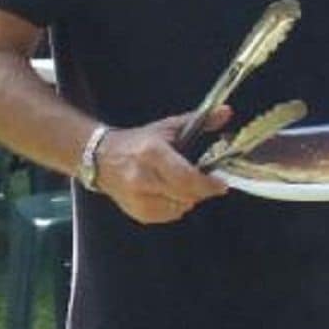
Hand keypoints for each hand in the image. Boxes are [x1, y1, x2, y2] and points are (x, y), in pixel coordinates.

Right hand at [97, 111, 230, 225]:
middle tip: (206, 183)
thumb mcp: (168, 127)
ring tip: (181, 184)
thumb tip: (227, 112)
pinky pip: (169, 216)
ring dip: (187, 198)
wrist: (102, 158)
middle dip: (201, 191)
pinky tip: (168, 193)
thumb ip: (201, 121)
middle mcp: (143, 178)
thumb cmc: (138, 142)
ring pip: (180, 208)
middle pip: (185, 195)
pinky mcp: (138, 213)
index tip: (221, 184)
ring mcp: (138, 198)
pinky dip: (175, 206)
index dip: (208, 185)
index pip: (187, 177)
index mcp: (153, 154)